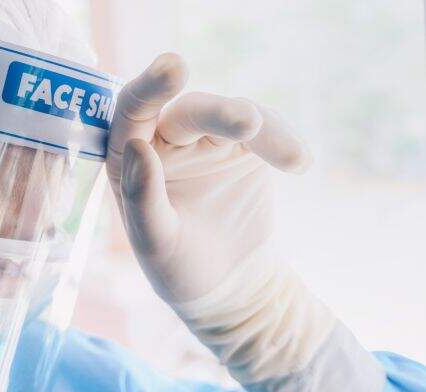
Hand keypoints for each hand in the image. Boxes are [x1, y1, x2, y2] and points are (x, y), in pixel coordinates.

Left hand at [106, 55, 383, 391]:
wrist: (229, 287)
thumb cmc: (178, 267)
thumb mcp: (156, 243)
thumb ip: (143, 197)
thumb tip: (137, 145)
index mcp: (128, 158)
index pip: (132, 112)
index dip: (149, 88)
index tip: (174, 69)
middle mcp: (162, 140)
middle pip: (186, 111)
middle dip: (216, 112)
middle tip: (247, 122)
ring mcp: (204, 140)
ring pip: (227, 115)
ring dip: (255, 127)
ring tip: (288, 157)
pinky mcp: (243, 146)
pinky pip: (263, 129)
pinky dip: (280, 141)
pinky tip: (298, 163)